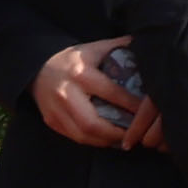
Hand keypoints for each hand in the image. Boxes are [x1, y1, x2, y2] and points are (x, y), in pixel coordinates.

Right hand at [32, 41, 154, 149]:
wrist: (38, 69)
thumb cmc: (73, 59)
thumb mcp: (95, 48)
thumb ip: (121, 46)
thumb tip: (149, 45)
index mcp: (81, 73)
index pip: (111, 93)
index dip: (131, 105)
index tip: (148, 111)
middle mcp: (66, 94)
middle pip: (92, 123)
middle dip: (117, 133)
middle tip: (137, 134)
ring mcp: (56, 111)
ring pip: (83, 135)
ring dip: (106, 141)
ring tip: (126, 140)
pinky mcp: (51, 122)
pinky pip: (74, 137)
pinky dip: (94, 142)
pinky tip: (109, 140)